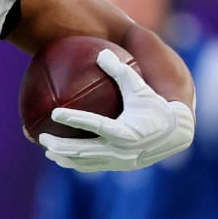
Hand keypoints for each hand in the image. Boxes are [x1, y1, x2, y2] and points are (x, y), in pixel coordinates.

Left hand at [40, 50, 194, 171]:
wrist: (176, 134)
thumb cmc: (156, 107)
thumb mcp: (140, 88)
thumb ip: (121, 71)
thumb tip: (101, 52)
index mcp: (127, 131)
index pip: (96, 126)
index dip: (75, 120)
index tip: (55, 113)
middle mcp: (122, 150)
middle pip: (84, 151)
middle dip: (60, 146)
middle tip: (41, 137)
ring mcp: (119, 161)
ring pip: (86, 163)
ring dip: (65, 157)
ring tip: (47, 150)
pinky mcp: (118, 166)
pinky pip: (93, 166)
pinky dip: (76, 163)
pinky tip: (63, 157)